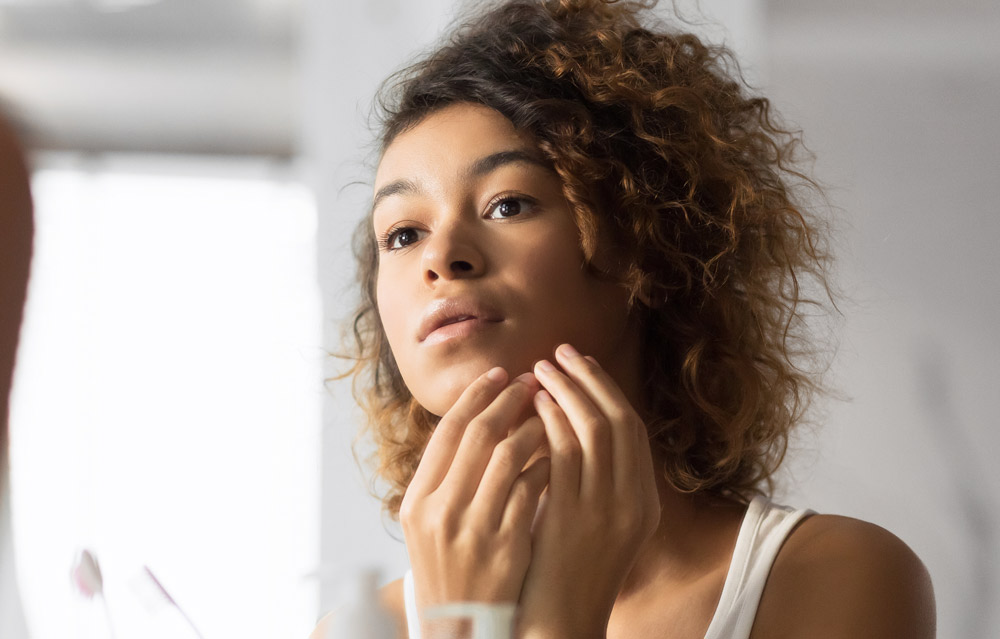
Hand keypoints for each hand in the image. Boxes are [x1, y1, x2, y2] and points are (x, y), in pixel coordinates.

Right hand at [399, 367, 551, 620]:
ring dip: (532, 427)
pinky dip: (546, 465)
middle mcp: (440, 512)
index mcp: (418, 501)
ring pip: (508, 457)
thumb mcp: (428, 524)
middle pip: (478, 435)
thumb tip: (475, 418)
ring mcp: (474, 530)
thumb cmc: (449, 568)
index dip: (476, 396)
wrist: (461, 626)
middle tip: (531, 380)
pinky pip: (532, 490)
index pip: (447, 431)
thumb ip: (445, 477)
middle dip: (508, 400)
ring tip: (549, 413)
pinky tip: (559, 454)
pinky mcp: (507, 547)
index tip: (500, 373)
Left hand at [518, 344, 660, 638]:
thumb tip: (568, 427)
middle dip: (589, 379)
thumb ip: (591, 481)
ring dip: (568, 391)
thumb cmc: (566, 574)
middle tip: (560, 352)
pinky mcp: (575, 517)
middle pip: (620, 420)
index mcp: (643, 503)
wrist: (559, 623)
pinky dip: (553, 421)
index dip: (607, 390)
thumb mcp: (594, 525)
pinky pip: (567, 454)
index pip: (633, 429)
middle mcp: (634, 502)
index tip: (581, 364)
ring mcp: (608, 510)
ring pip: (596, 429)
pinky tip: (535, 404)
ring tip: (541, 369)